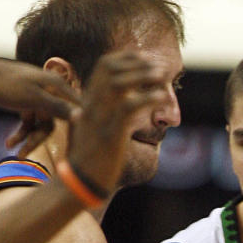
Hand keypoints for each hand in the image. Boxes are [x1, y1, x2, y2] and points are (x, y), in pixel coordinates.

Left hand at [0, 57, 80, 155]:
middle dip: (39, 140)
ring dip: (27, 139)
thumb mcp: (34, 99)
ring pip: (40, 126)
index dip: (78, 127)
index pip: (76, 109)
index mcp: (57, 86)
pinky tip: (8, 144)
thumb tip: (83, 116)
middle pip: (55, 123)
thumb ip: (59, 108)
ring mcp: (37, 98)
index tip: (77, 146)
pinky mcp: (25, 103)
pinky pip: (29, 123)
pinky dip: (20, 134)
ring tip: (13, 150)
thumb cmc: (5, 85)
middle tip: (23, 154)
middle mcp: (50, 91)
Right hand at [63, 51, 171, 195]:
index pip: (103, 66)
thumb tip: (129, 104)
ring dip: (143, 75)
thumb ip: (108, 113)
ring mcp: (98, 118)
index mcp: (87, 101)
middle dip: (136, 62)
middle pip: (109, 68)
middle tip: (159, 66)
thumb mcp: (95, 129)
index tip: (146, 59)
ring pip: (118, 84)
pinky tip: (162, 98)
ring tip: (163, 75)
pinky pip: (128, 108)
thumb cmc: (91, 160)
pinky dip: (147, 99)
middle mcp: (90, 105)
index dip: (126, 58)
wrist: (78, 184)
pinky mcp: (109, 135)